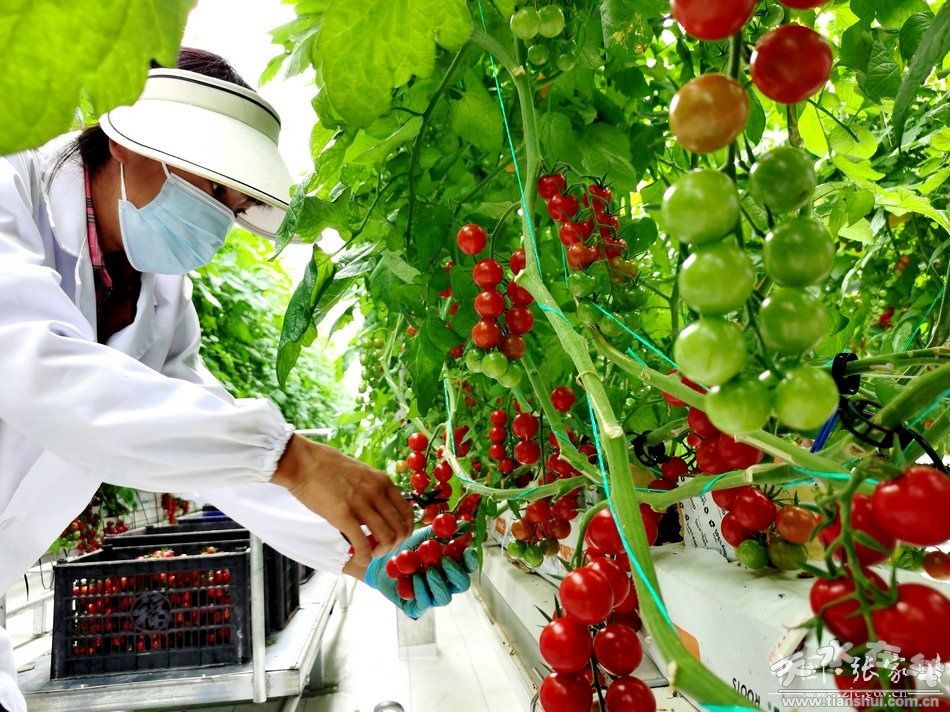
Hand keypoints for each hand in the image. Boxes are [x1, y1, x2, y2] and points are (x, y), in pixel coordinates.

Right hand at [271, 435, 413, 564]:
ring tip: (370, 552)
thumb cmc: (328, 468)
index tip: (395, 538)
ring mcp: (361, 503)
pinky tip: (359, 558)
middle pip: (400, 528)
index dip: (405, 530)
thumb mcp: (361, 474)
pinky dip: (365, 557)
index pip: (408, 512)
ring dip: (381, 552)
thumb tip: (381, 511)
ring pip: (387, 538)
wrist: (303, 462)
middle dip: (394, 545)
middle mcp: (377, 492)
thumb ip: (374, 490)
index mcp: (383, 482)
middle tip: (382, 549)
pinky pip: (362, 543)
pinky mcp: (343, 515)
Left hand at [363, 526, 477, 617]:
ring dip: (438, 583)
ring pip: (445, 597)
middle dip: (456, 572)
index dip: (471, 560)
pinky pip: (424, 603)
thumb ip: (442, 531)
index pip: (469, 566)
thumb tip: (463, 525)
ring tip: (427, 570)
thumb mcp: (424, 536)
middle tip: (444, 560)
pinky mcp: (417, 606)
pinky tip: (414, 578)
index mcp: (452, 566)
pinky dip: (420, 590)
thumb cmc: (406, 548)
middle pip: (461, 584)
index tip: (466, 550)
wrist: (381, 561)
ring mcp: (432, 596)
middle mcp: (446, 583)